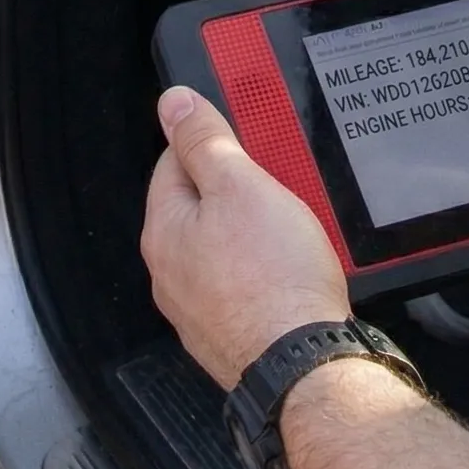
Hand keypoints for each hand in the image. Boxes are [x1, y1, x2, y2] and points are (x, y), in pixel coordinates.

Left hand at [141, 86, 351, 387]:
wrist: (303, 364)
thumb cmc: (274, 281)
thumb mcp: (241, 186)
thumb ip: (206, 142)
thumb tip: (174, 104)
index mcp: (164, 230)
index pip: (174, 161)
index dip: (213, 143)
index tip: (243, 137)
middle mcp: (172, 272)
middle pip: (202, 206)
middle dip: (242, 190)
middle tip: (279, 184)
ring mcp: (200, 308)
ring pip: (226, 247)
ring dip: (258, 231)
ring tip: (294, 228)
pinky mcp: (231, 333)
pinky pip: (246, 284)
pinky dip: (267, 271)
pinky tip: (294, 269)